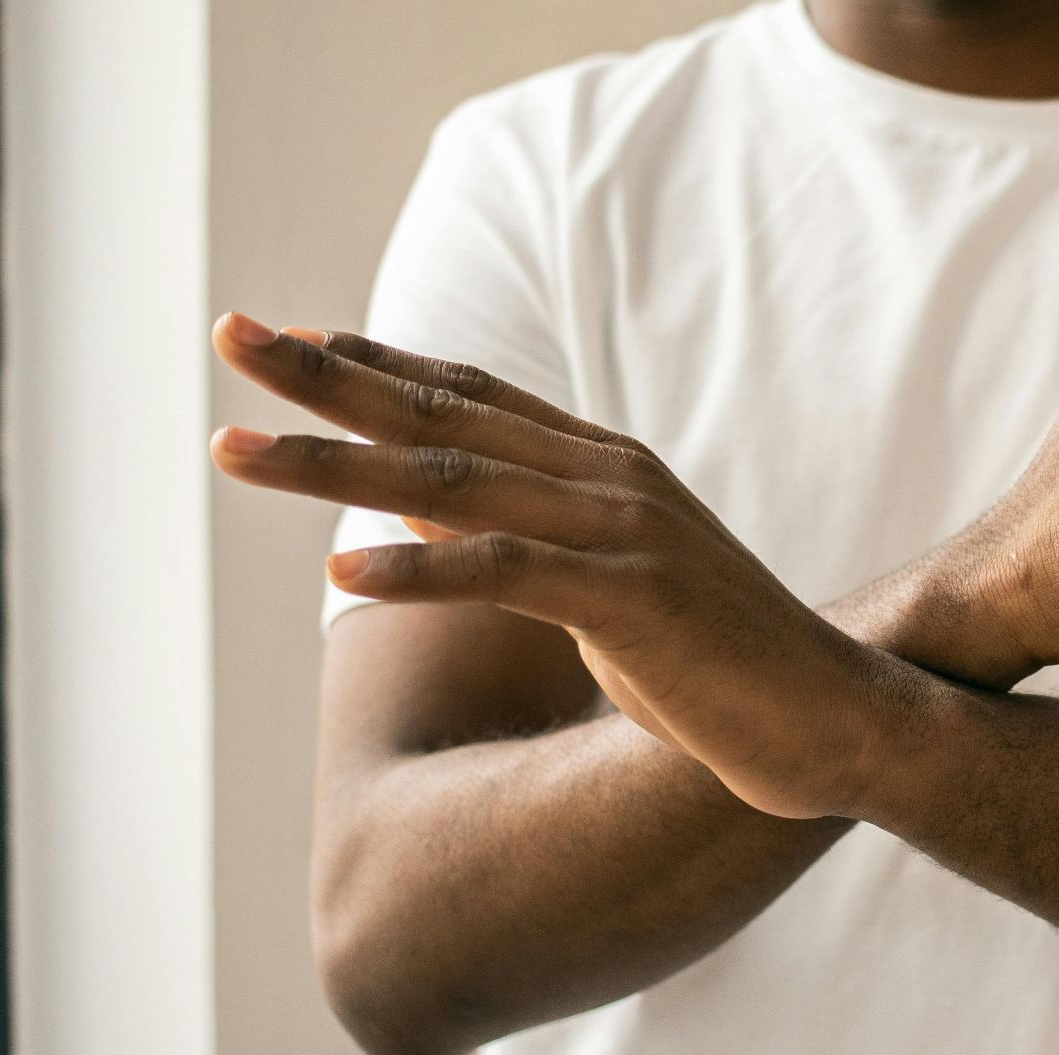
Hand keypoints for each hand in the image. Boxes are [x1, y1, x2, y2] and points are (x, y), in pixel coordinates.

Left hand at [210, 318, 929, 819]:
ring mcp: (622, 532)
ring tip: (234, 451)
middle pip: (441, 414)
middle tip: (230, 337)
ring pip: (453, 482)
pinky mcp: (632, 599)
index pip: (467, 392)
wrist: (827, 714)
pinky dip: (421, 569)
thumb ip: (519, 532)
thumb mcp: (602, 582)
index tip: (286, 338)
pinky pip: (506, 573)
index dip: (373, 361)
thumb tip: (412, 498)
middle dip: (324, 379)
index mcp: (603, 465)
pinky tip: (342, 570)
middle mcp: (607, 478)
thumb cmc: (711, 659)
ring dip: (334, 466)